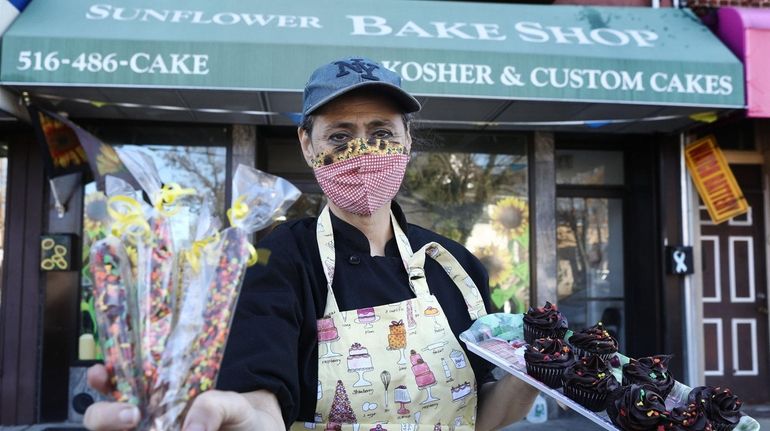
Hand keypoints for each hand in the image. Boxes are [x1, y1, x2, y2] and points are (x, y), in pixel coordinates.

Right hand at [83, 364, 282, 430]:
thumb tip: (190, 429)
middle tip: (131, 415)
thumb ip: (215, 406)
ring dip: (115, 428)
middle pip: (100, 418)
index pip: (118, 382)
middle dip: (104, 414)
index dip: (102, 376)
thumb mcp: (233, 404)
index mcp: (157, 395)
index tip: (101, 372)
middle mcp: (144, 420)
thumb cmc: (240, 419)